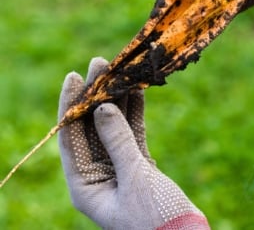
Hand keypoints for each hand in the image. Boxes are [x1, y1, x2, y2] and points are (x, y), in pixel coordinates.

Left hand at [58, 57, 208, 229]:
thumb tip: (102, 108)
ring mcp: (118, 168)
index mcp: (85, 185)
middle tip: (100, 64)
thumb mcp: (134, 177)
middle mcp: (97, 175)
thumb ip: (118, 141)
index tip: (73, 76)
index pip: (70, 137)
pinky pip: (133, 134)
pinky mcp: (139, 165)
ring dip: (117, 100)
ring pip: (114, 127)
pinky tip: (136, 92)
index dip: (70, 105)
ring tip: (120, 72)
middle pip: (92, 127)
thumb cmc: (156, 218)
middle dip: (96, 96)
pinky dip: (135, 114)